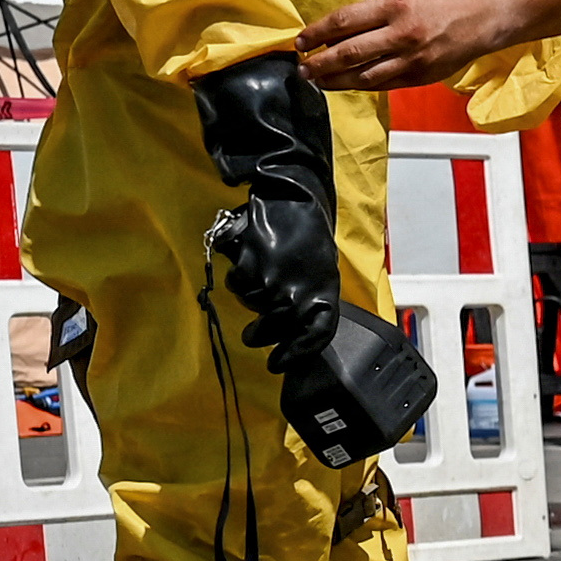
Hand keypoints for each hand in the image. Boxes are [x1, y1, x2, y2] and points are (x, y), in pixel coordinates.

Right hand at [213, 187, 343, 350]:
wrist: (291, 196)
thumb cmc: (309, 233)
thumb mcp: (322, 269)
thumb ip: (311, 300)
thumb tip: (291, 330)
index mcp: (324, 293)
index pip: (315, 336)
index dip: (296, 354)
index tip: (277, 364)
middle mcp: (298, 293)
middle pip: (273, 328)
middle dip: (259, 335)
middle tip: (252, 337)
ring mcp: (271, 282)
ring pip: (251, 304)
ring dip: (251, 295)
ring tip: (260, 273)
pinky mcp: (248, 268)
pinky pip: (237, 284)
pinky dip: (239, 276)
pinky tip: (248, 259)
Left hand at [301, 0, 518, 99]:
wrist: (485, 15)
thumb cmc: (445, 0)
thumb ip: (374, 12)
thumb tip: (338, 30)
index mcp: (395, 5)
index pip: (344, 21)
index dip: (316, 32)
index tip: (300, 40)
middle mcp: (402, 33)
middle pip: (348, 52)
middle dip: (318, 62)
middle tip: (301, 67)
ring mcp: (412, 58)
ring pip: (362, 76)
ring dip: (334, 80)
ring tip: (317, 80)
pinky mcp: (420, 76)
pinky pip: (383, 85)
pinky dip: (360, 85)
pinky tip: (346, 84)